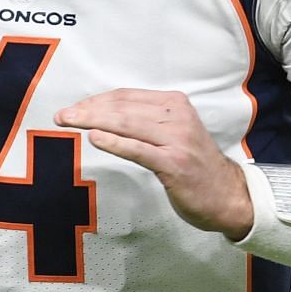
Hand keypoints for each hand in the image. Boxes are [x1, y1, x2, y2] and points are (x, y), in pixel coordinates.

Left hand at [55, 88, 254, 239]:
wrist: (227, 195)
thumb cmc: (195, 165)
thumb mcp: (175, 132)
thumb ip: (147, 120)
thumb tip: (106, 113)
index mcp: (176, 104)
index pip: (126, 96)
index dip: (96, 100)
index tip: (74, 108)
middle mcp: (177, 117)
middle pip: (123, 107)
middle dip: (88, 109)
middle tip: (62, 116)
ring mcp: (176, 140)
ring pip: (127, 124)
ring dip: (93, 121)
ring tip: (69, 122)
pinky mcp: (174, 164)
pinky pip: (138, 149)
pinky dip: (114, 142)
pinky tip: (95, 138)